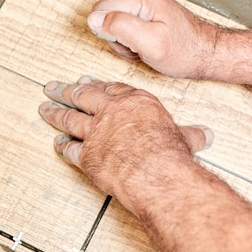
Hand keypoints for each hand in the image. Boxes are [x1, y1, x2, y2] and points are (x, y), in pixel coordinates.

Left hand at [38, 76, 213, 208]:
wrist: (155, 169)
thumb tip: (206, 135)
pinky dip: (62, 146)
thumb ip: (190, 134)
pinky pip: (70, 149)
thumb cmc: (170, 151)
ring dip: (56, 113)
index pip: (111, 88)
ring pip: (70, 118)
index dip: (97, 85)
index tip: (86, 81)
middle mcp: (111, 112)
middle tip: (53, 87)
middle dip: (66, 91)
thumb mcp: (184, 137)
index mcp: (134, 101)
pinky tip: (56, 143)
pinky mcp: (87, 154)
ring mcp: (96, 132)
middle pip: (83, 97)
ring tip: (45, 108)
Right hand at [87, 0, 219, 78]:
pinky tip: (145, 44)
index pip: (101, 11)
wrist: (204, 52)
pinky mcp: (144, 8)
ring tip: (144, 47)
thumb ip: (120, 28)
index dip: (111, 34)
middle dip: (118, 38)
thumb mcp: (150, 44)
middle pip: (106, 16)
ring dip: (125, 41)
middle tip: (140, 47)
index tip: (132, 43)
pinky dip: (131, 39)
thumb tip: (94, 18)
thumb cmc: (183, 51)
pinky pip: (123, 24)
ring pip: (112, 23)